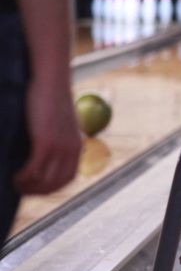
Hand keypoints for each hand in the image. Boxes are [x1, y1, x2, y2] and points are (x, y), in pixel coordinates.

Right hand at [13, 79, 81, 194]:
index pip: (67, 178)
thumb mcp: (57, 121)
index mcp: (77, 145)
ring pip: (45, 179)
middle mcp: (72, 148)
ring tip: (14, 183)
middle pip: (56, 183)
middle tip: (20, 190)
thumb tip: (42, 150)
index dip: (51, 188)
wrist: (51, 80)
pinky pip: (35, 168)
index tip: (35, 189)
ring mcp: (60, 146)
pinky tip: (13, 176)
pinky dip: (24, 177)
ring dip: (28, 186)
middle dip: (37, 191)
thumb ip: (55, 137)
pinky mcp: (46, 141)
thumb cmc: (49, 98)